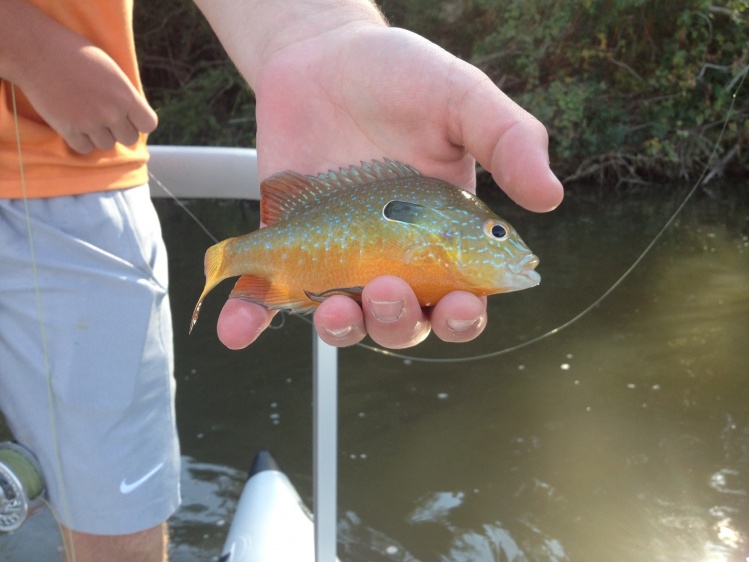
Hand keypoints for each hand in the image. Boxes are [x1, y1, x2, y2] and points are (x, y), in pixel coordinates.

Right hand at [23, 45, 157, 153]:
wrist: (36, 51)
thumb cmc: (74, 53)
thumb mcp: (110, 69)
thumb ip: (124, 94)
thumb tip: (133, 114)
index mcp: (125, 95)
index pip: (148, 124)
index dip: (139, 121)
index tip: (129, 116)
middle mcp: (111, 112)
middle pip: (129, 139)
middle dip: (120, 130)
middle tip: (105, 117)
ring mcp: (90, 123)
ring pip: (106, 144)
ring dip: (99, 135)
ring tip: (87, 116)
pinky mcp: (68, 130)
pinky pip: (84, 148)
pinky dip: (81, 141)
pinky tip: (75, 125)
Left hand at [216, 24, 562, 349]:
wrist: (322, 56)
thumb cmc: (400, 78)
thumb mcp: (461, 97)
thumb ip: (507, 139)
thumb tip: (550, 197)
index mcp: (443, 237)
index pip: (461, 297)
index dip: (464, 315)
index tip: (462, 305)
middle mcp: (391, 258)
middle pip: (401, 320)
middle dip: (397, 321)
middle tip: (386, 288)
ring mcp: (337, 257)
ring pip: (343, 319)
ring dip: (339, 328)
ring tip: (333, 307)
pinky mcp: (287, 246)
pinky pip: (268, 294)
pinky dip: (251, 318)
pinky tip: (239, 329)